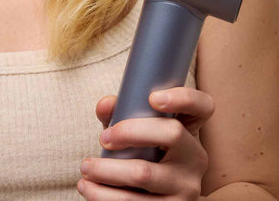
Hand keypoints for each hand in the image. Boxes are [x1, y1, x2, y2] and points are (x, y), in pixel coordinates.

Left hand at [77, 87, 213, 198]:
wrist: (156, 200)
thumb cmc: (141, 155)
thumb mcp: (135, 132)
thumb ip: (120, 113)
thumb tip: (105, 105)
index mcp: (188, 130)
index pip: (202, 106)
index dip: (183, 97)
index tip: (153, 98)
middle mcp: (194, 158)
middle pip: (172, 133)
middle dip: (130, 131)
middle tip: (102, 138)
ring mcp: (188, 187)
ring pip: (145, 173)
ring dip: (106, 170)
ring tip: (85, 168)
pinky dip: (104, 196)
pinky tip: (88, 188)